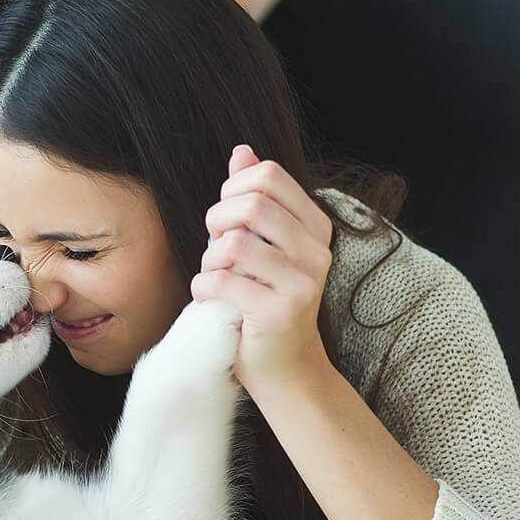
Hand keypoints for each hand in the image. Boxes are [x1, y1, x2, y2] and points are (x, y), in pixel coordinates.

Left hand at [191, 145, 334, 390]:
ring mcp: (302, 285)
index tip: (227, 218)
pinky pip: (221, 283)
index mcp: (316, 228)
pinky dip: (203, 288)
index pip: (269, 176)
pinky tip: (210, 299)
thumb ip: (254, 199)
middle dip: (217, 221)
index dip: (234, 188)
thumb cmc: (265, 302)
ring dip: (209, 260)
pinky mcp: (279, 314)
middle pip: (251, 205)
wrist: (285, 368)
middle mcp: (316, 253)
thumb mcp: (263, 246)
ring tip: (215, 278)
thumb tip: (242, 151)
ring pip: (233, 245)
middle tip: (215, 247)